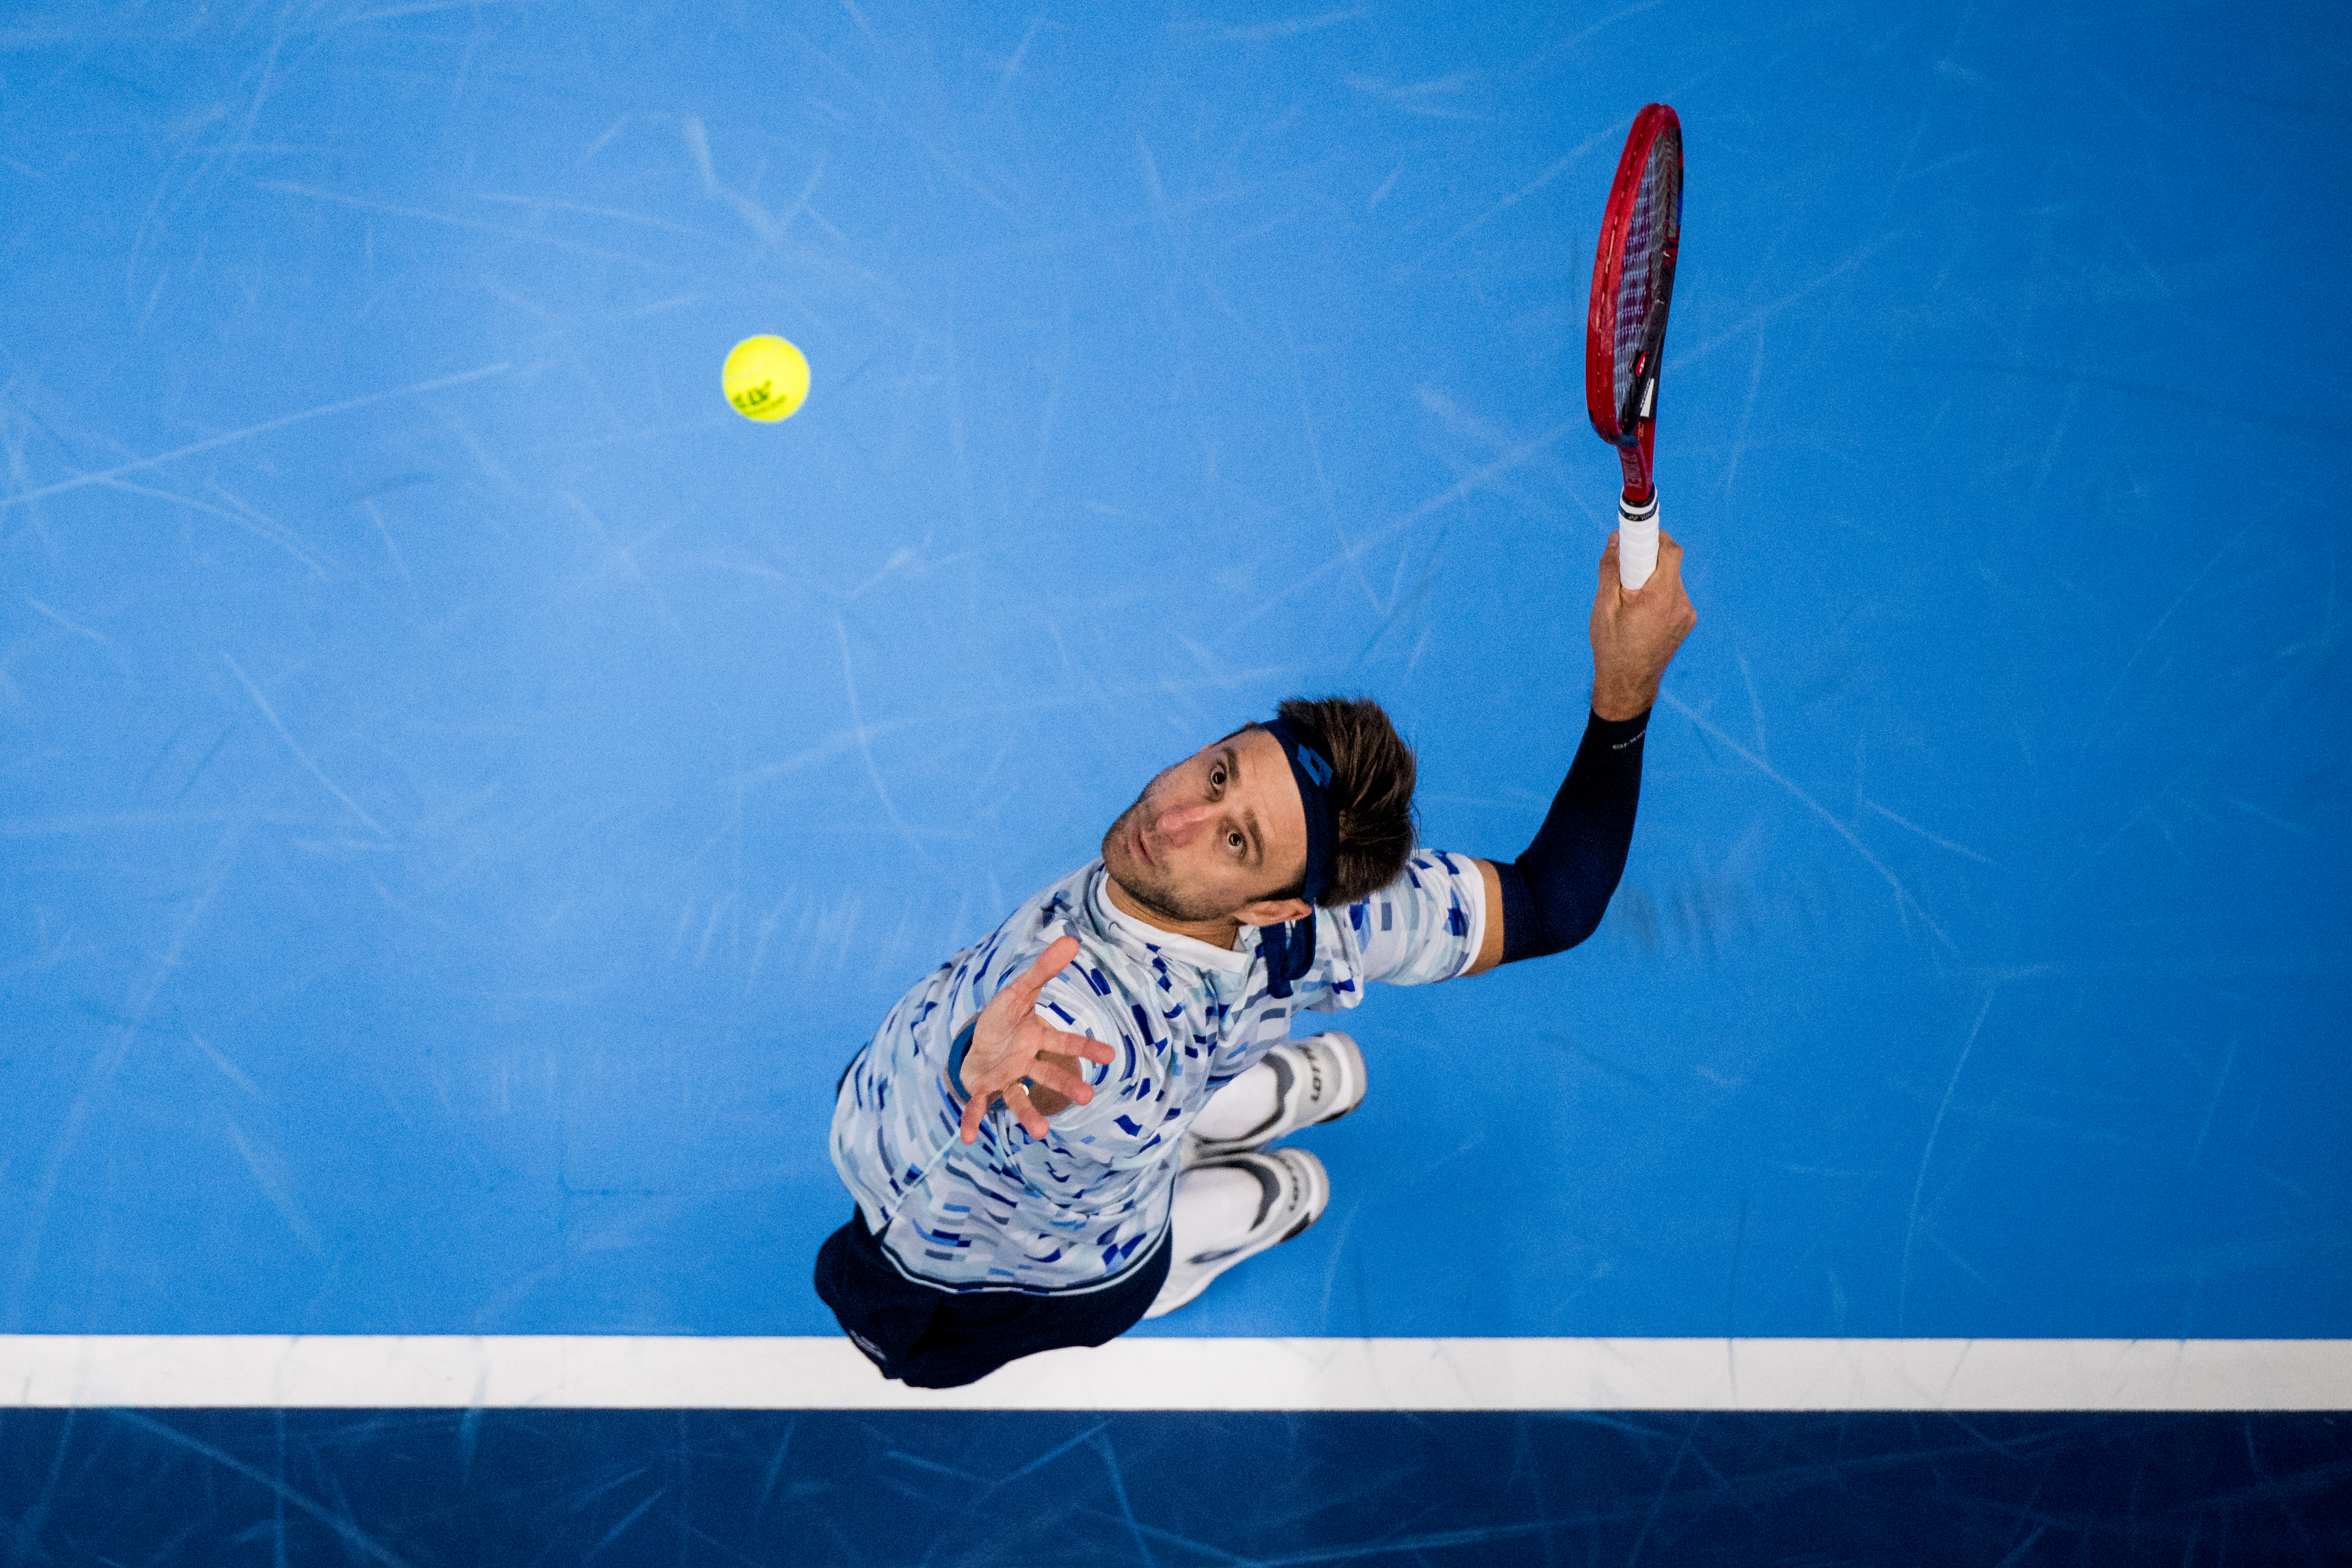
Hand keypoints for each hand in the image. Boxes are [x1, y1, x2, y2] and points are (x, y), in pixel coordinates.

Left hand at [953, 935, 1116, 1143]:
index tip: (1111, 1057)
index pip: (1065, 1043)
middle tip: (1087, 1096)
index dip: (1087, 1048)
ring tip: (1041, 1132)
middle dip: (1066, 1085)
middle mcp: (1025, 1062)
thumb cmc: (1002, 1019)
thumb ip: (1042, 970)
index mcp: (1036, 1039)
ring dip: (1028, 1115)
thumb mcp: (1018, 991)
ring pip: (1019, 1097)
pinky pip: (978, 1106)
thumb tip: (1070, 939)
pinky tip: (968, 1139)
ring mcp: (1004, 1078)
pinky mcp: (982, 1088)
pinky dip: (973, 1121)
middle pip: (1047, 1074)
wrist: (977, 1043)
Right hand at [1590, 527, 1696, 719]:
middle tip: (1625, 570)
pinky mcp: (1686, 622)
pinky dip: (1657, 595)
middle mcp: (1680, 603)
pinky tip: (1640, 614)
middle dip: (1647, 561)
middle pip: (1669, 564)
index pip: (1669, 551)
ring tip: (1629, 600)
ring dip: (1651, 580)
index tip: (1640, 531)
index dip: (1655, 536)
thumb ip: (1611, 569)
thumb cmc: (1613, 647)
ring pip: (1670, 581)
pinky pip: (1672, 596)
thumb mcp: (1603, 606)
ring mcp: (1686, 614)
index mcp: (1659, 597)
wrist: (1628, 684)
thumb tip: (1616, 539)